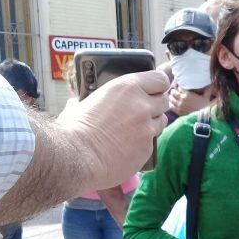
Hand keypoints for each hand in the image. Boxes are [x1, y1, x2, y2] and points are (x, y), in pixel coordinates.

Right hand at [58, 71, 168, 189]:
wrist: (77, 159)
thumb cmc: (73, 131)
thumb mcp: (81, 104)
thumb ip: (89, 101)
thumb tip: (76, 103)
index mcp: (127, 88)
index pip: (159, 79)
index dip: (158, 85)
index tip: (154, 89)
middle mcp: (142, 106)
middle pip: (164, 100)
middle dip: (156, 104)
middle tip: (144, 110)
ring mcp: (147, 128)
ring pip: (161, 122)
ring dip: (152, 123)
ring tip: (136, 129)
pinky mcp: (148, 148)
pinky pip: (152, 142)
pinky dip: (143, 143)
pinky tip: (129, 147)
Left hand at [169, 86, 213, 115]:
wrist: (203, 119)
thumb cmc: (206, 108)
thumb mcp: (207, 97)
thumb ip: (207, 90)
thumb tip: (211, 84)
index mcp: (188, 94)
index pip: (180, 87)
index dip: (180, 87)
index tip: (181, 88)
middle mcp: (182, 99)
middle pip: (174, 92)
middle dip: (175, 91)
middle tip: (176, 91)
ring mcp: (179, 106)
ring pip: (171, 99)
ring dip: (171, 97)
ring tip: (172, 96)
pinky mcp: (178, 112)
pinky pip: (171, 106)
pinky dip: (171, 104)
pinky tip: (172, 103)